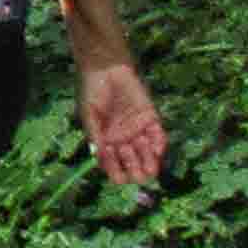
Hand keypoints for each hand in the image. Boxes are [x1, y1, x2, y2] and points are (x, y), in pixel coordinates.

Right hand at [79, 60, 168, 187]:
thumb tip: (98, 157)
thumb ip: (95, 135)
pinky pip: (157, 136)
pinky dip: (158, 145)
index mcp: (105, 140)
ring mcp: (137, 130)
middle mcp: (122, 138)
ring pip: (146, 152)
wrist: (107, 68)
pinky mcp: (151, 120)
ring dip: (148, 161)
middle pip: (131, 161)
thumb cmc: (92, 91)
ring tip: (150, 170)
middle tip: (138, 176)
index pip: (112, 163)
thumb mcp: (88, 114)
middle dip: (135, 170)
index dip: (115, 172)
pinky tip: (157, 151)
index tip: (119, 179)